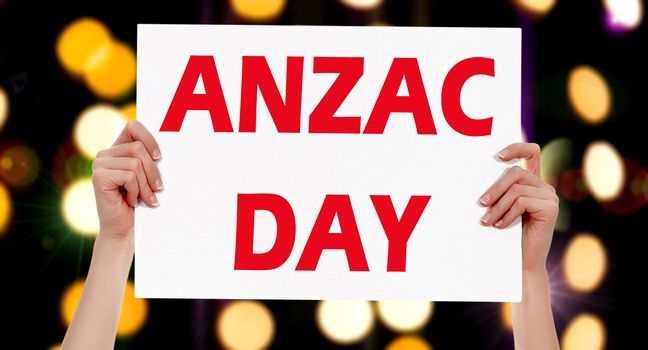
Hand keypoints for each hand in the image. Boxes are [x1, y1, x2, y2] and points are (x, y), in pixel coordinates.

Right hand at [91, 120, 162, 240]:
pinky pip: (129, 176)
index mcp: (117, 149)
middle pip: (138, 148)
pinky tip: (131, 201)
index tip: (160, 157)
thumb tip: (168, 147)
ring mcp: (99, 165)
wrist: (123, 228)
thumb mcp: (147, 176)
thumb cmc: (139, 201)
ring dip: (146, 185)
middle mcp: (105, 154)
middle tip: (157, 189)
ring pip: (135, 164)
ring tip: (145, 198)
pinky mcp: (98, 177)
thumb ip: (150, 159)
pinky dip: (136, 191)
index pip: (133, 126)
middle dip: (152, 171)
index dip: (149, 138)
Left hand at [479, 143, 558, 273]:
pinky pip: (522, 202)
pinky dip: (507, 214)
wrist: (521, 262)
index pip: (531, 152)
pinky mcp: (551, 208)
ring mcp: (550, 196)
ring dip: (497, 205)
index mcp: (532, 182)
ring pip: (516, 189)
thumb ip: (499, 191)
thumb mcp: (501, 207)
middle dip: (495, 188)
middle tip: (480, 204)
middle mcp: (544, 186)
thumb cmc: (507, 234)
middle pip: (516, 173)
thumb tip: (476, 175)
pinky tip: (500, 225)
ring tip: (487, 220)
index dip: (516, 147)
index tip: (497, 156)